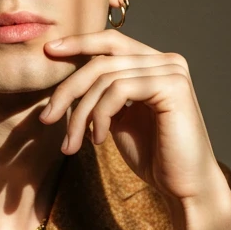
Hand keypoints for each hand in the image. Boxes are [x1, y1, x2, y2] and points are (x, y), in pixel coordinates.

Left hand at [39, 30, 228, 209]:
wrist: (184, 186)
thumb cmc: (153, 156)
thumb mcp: (119, 120)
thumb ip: (102, 96)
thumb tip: (67, 84)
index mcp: (154, 64)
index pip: (111, 42)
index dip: (79, 42)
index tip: (49, 52)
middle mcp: (167, 60)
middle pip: (102, 59)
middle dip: (68, 89)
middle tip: (46, 118)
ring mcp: (172, 71)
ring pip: (106, 78)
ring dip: (80, 114)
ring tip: (71, 144)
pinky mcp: (173, 86)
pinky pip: (119, 90)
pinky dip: (100, 116)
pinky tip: (99, 140)